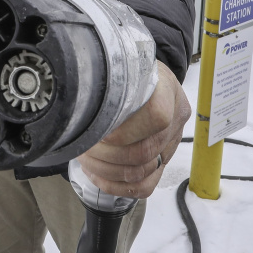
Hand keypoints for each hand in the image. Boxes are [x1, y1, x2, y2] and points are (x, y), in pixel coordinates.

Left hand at [75, 60, 190, 198]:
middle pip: (144, 151)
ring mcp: (171, 142)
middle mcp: (175, 118)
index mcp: (167, 90)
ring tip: (85, 158)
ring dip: (105, 170)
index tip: (98, 129)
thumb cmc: (130, 73)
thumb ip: (108, 82)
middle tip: (82, 147)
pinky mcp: (164, 161)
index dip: (124, 131)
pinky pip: (144, 186)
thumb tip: (77, 103)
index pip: (156, 117)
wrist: (148, 79)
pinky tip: (96, 174)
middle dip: (105, 154)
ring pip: (141, 172)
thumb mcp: (121, 66)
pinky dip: (116, 186)